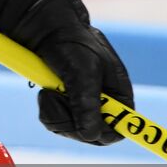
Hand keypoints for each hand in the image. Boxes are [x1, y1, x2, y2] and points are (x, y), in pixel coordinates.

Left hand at [9, 0, 133, 145]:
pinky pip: (55, 122)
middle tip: (55, 98)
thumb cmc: (71, 44)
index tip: (84, 127)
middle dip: (71, 121)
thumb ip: (87, 102)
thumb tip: (90, 135)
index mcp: (118, 93)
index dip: (105, 132)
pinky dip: (47, 109)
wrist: (44, 30)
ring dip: (56, 113)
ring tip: (49, 90)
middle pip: (93, 135)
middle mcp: (103, 103)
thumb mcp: (82, 71)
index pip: (121, 128)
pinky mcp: (64, 105)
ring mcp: (82, 105)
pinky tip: (45, 92)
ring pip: (71, 130)